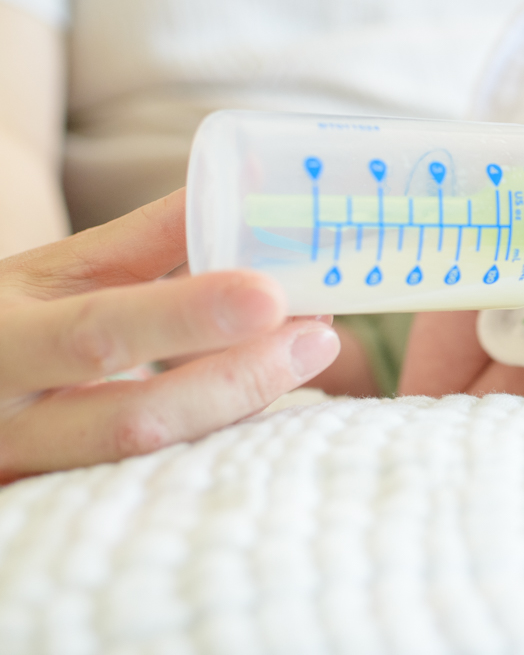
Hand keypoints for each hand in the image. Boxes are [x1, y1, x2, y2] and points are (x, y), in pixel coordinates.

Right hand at [0, 189, 339, 480]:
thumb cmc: (12, 316)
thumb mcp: (59, 272)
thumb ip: (147, 240)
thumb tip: (241, 190)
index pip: (98, 333)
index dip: (187, 317)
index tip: (270, 295)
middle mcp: (5, 421)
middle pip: (134, 420)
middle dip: (240, 379)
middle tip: (318, 337)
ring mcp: (31, 476)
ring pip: (156, 460)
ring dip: (243, 406)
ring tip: (308, 351)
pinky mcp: (61, 507)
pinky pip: (161, 481)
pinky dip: (220, 435)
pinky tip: (267, 396)